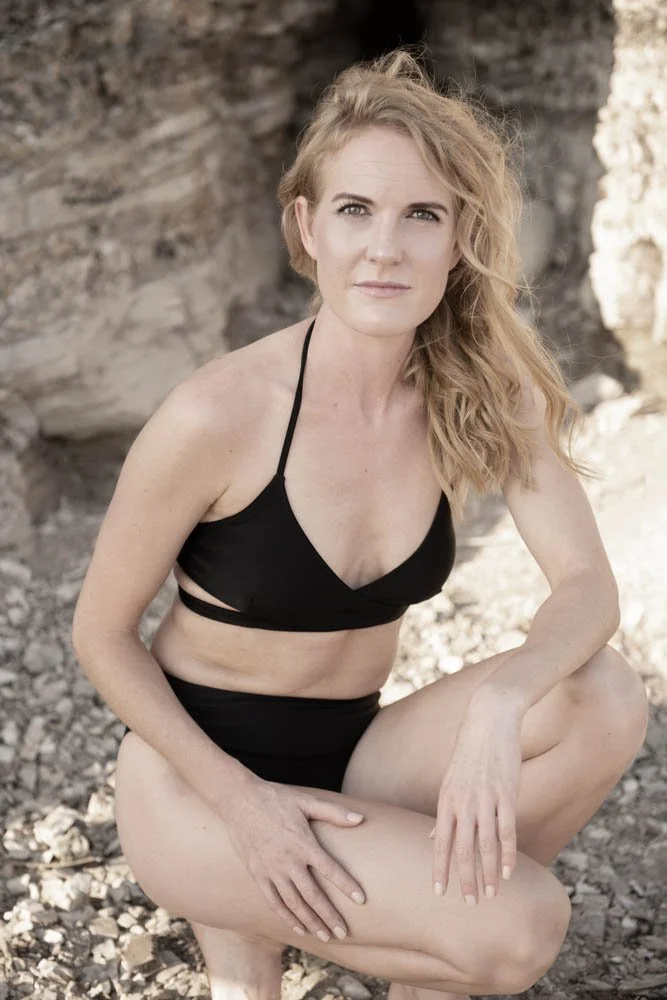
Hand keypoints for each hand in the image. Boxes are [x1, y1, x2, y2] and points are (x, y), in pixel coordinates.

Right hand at [224, 775, 366, 939]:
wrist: (240, 801)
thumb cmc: (276, 798)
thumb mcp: (305, 801)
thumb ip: (333, 812)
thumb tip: (360, 820)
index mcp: (303, 843)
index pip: (330, 869)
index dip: (346, 885)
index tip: (361, 900)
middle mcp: (288, 861)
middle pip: (313, 895)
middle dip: (329, 916)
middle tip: (344, 933)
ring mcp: (271, 870)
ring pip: (294, 904)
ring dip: (310, 922)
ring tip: (324, 936)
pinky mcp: (257, 875)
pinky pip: (273, 901)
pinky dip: (286, 917)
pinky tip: (298, 927)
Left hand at [428, 697, 522, 903]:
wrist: (489, 719)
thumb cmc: (469, 751)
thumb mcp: (450, 780)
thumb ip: (444, 811)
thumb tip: (432, 837)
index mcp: (446, 799)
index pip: (440, 841)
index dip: (439, 868)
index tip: (439, 892)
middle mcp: (463, 802)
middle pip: (461, 849)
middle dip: (465, 879)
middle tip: (469, 903)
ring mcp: (485, 798)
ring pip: (485, 844)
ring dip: (488, 873)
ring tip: (492, 894)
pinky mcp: (506, 793)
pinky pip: (507, 830)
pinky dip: (508, 853)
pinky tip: (509, 871)